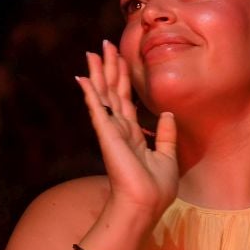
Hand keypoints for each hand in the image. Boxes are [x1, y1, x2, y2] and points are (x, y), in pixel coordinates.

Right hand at [79, 41, 178, 224]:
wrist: (145, 205)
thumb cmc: (155, 189)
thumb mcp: (167, 157)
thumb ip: (165, 135)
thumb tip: (166, 113)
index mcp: (132, 134)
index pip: (126, 99)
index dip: (124, 78)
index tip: (122, 57)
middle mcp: (119, 129)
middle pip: (113, 91)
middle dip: (110, 67)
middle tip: (105, 44)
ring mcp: (111, 131)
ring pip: (104, 94)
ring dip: (99, 72)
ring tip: (94, 51)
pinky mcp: (107, 135)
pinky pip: (98, 109)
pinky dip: (90, 93)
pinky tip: (83, 77)